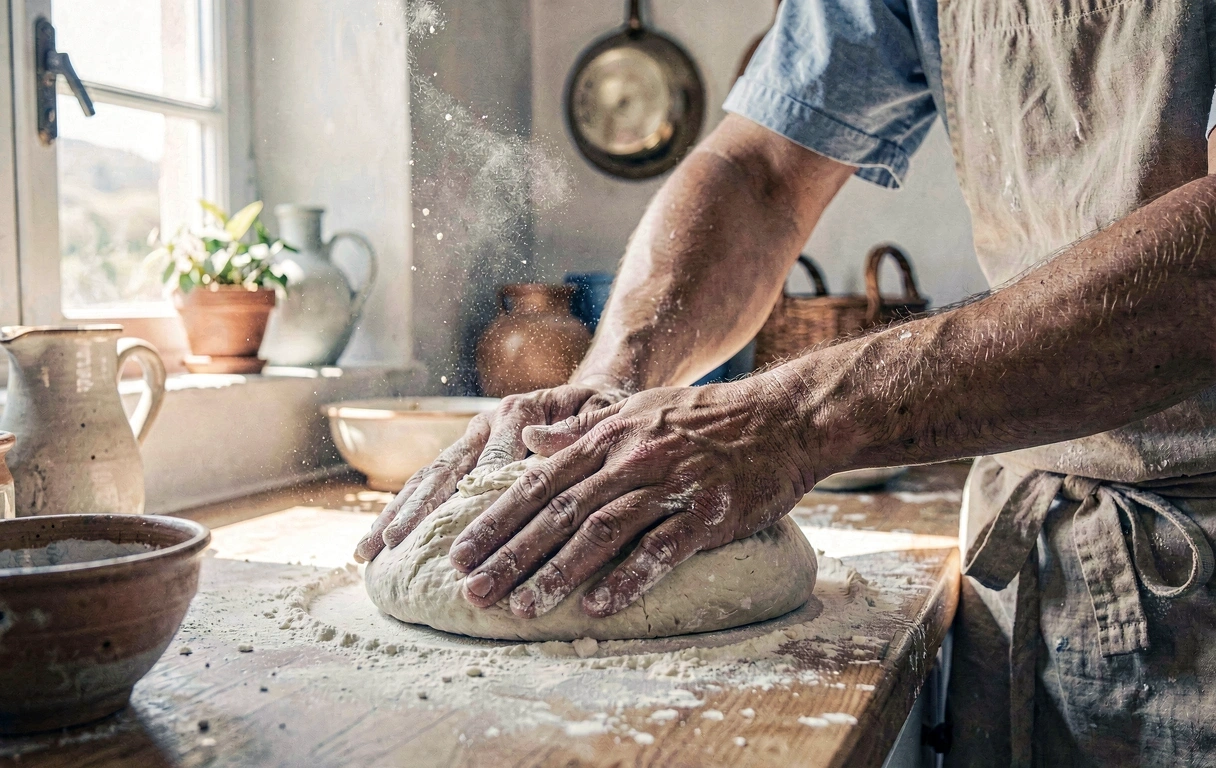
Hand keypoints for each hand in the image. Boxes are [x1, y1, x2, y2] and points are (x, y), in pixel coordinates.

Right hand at [354, 382, 628, 562]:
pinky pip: (429, 483)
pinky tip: (378, 544)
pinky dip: (402, 512)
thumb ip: (578, 426)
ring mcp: (473, 437)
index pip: (491, 464)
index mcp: (521, 413)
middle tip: (392, 548)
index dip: (472, 501)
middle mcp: (489, 422)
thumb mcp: (605, 411)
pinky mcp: (467, 452)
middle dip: (416, 512)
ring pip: (428, 478)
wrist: (595, 392)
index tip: (454, 538)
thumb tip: (535, 440)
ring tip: (369, 552)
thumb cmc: (607, 410)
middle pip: (445, 471)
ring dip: (398, 515)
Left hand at [447, 373, 819, 618]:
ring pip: (601, 531)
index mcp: (607, 438)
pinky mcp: (708, 512)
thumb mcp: (637, 411)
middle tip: (472, 591)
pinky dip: (628, 578)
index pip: (538, 481)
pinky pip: (661, 548)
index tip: (458, 553)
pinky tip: (599, 607)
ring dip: (557, 573)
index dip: (495, 519)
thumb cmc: (705, 420)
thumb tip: (527, 437)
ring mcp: (669, 485)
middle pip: (558, 511)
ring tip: (522, 609)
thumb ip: (580, 429)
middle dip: (511, 554)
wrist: (783, 417)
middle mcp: (630, 459)